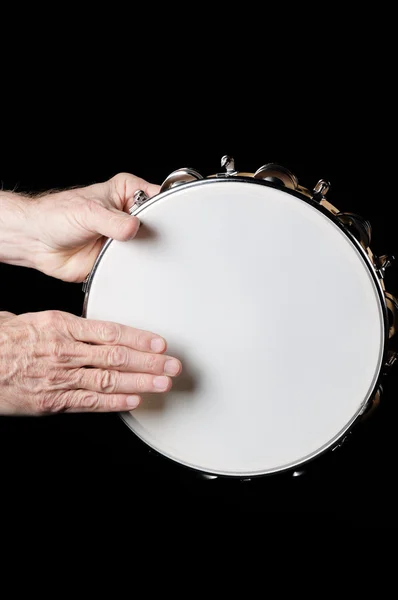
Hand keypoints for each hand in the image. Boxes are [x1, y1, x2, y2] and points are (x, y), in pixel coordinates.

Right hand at [0, 310, 180, 414]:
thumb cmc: (4, 340)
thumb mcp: (35, 320)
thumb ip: (66, 326)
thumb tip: (89, 327)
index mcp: (62, 326)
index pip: (111, 331)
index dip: (139, 338)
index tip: (160, 343)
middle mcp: (65, 351)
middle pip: (117, 356)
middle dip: (150, 362)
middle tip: (173, 365)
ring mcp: (60, 377)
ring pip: (109, 379)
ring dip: (141, 382)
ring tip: (164, 383)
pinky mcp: (53, 400)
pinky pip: (90, 402)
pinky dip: (115, 402)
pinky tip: (135, 401)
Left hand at [24, 172, 158, 281]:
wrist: (37, 242)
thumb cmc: (56, 216)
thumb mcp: (88, 213)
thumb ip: (112, 221)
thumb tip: (132, 228)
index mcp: (127, 193)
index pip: (157, 197)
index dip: (165, 209)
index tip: (167, 221)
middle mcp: (128, 215)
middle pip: (157, 225)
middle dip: (156, 235)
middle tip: (148, 240)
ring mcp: (125, 238)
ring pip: (148, 248)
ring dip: (144, 254)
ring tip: (134, 254)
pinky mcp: (118, 259)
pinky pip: (134, 266)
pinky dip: (134, 270)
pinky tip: (129, 268)